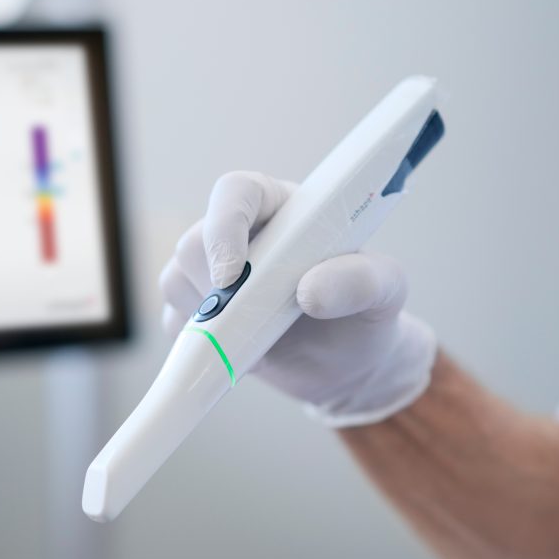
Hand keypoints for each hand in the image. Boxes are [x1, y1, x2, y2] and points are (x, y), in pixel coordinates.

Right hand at [159, 171, 437, 426]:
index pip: (236, 192)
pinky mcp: (199, 313)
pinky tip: (237, 349)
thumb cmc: (365, 315)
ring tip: (256, 335)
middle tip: (254, 317)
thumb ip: (360, 282)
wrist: (346, 365)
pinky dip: (195, 341)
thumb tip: (310, 291)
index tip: (233, 275)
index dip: (224, 226)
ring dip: (205, 314)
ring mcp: (213, 274)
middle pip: (194, 242)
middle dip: (214, 285)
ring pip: (175, 279)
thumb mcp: (385, 292)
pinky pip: (172, 320)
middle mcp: (241, 235)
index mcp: (282, 209)